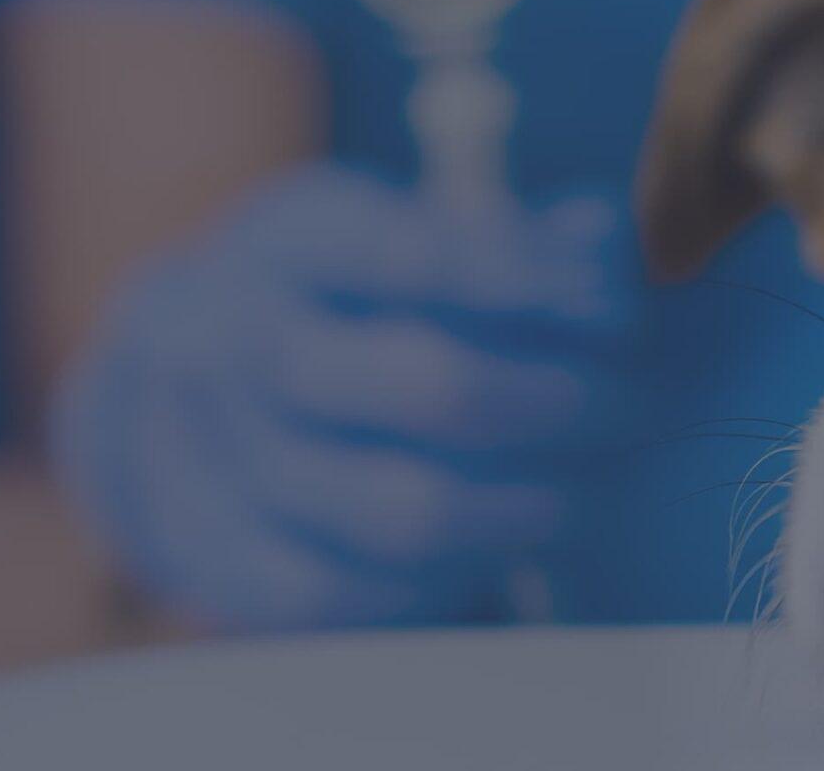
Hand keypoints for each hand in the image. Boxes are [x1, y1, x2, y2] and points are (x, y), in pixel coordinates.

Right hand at [49, 163, 636, 630]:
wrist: (197, 380)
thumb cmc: (354, 297)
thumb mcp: (420, 230)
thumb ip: (525, 240)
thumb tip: (606, 243)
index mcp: (291, 237)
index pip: (416, 253)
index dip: (534, 288)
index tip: (619, 313)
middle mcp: (230, 335)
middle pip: (425, 383)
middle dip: (554, 403)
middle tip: (626, 405)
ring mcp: (208, 452)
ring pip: (399, 507)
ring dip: (520, 505)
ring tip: (582, 489)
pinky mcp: (213, 555)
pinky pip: (347, 592)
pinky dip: (441, 579)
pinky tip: (493, 545)